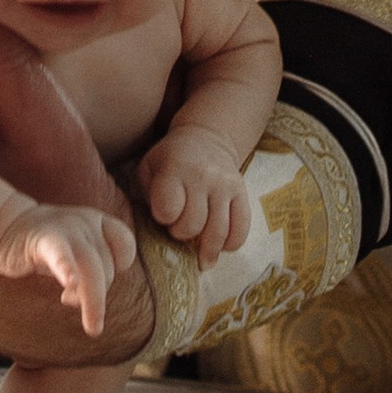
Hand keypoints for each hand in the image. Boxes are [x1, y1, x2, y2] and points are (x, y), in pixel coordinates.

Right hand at [0, 198, 136, 335]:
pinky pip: (61, 255)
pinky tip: (70, 283)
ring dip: (94, 301)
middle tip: (92, 323)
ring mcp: (66, 228)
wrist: (4, 226)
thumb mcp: (75, 254)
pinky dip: (67, 269)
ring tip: (92, 327)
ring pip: (91, 268)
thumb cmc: (45, 246)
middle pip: (105, 265)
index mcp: (97, 223)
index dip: (119, 266)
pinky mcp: (44, 239)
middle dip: (98, 296)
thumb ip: (91, 273)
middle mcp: (86, 223)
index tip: (100, 282)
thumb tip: (96, 304)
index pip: (124, 245)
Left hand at [141, 128, 251, 268]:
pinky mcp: (242, 193)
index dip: (164, 219)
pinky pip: (241, 229)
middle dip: (182, 234)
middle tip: (178, 228)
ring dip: (206, 248)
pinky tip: (220, 245)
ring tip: (199, 252)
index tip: (163, 216)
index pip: (168, 209)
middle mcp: (203, 176)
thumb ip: (149, 196)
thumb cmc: (170, 160)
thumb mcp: (149, 168)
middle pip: (193, 225)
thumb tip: (163, 226)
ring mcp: (225, 185)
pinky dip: (230, 244)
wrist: (206, 139)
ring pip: (219, 232)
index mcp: (175, 169)